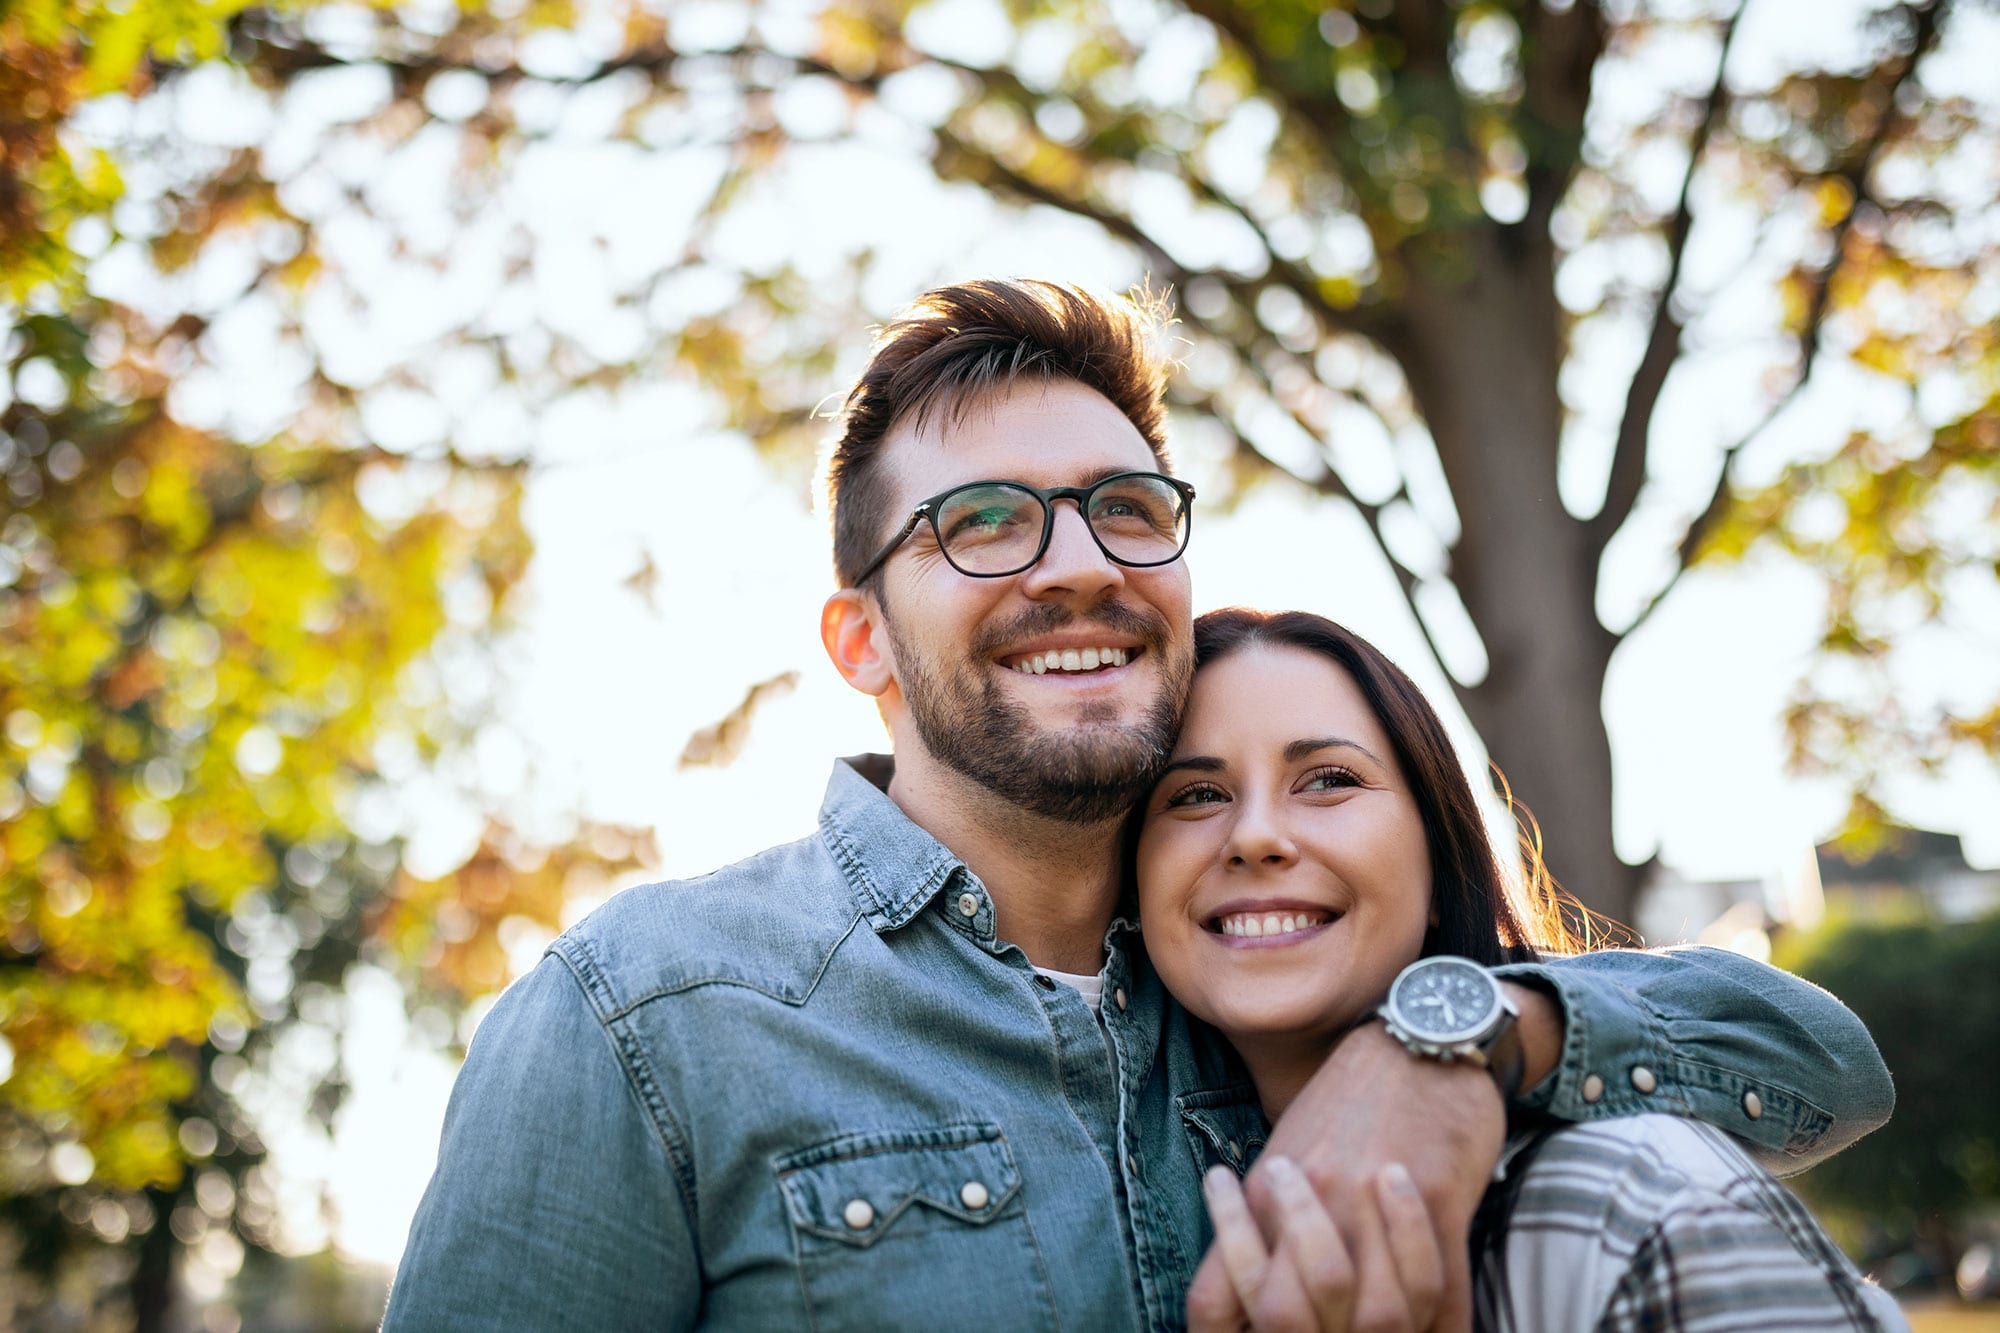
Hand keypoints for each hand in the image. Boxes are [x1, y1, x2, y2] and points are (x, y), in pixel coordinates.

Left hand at [1188, 1021, 1508, 1331]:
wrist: (1420, 1037)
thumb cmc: (1350, 1101)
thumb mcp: (1287, 1152)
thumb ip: (1263, 1224)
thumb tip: (1243, 1295)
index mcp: (1265, 1194)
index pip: (1217, 1296)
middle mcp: (1313, 1201)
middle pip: (1286, 1316)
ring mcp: (1374, 1203)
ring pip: (1375, 1318)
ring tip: (1388, 1331)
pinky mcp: (1440, 1199)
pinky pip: (1444, 1294)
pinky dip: (1442, 1328)